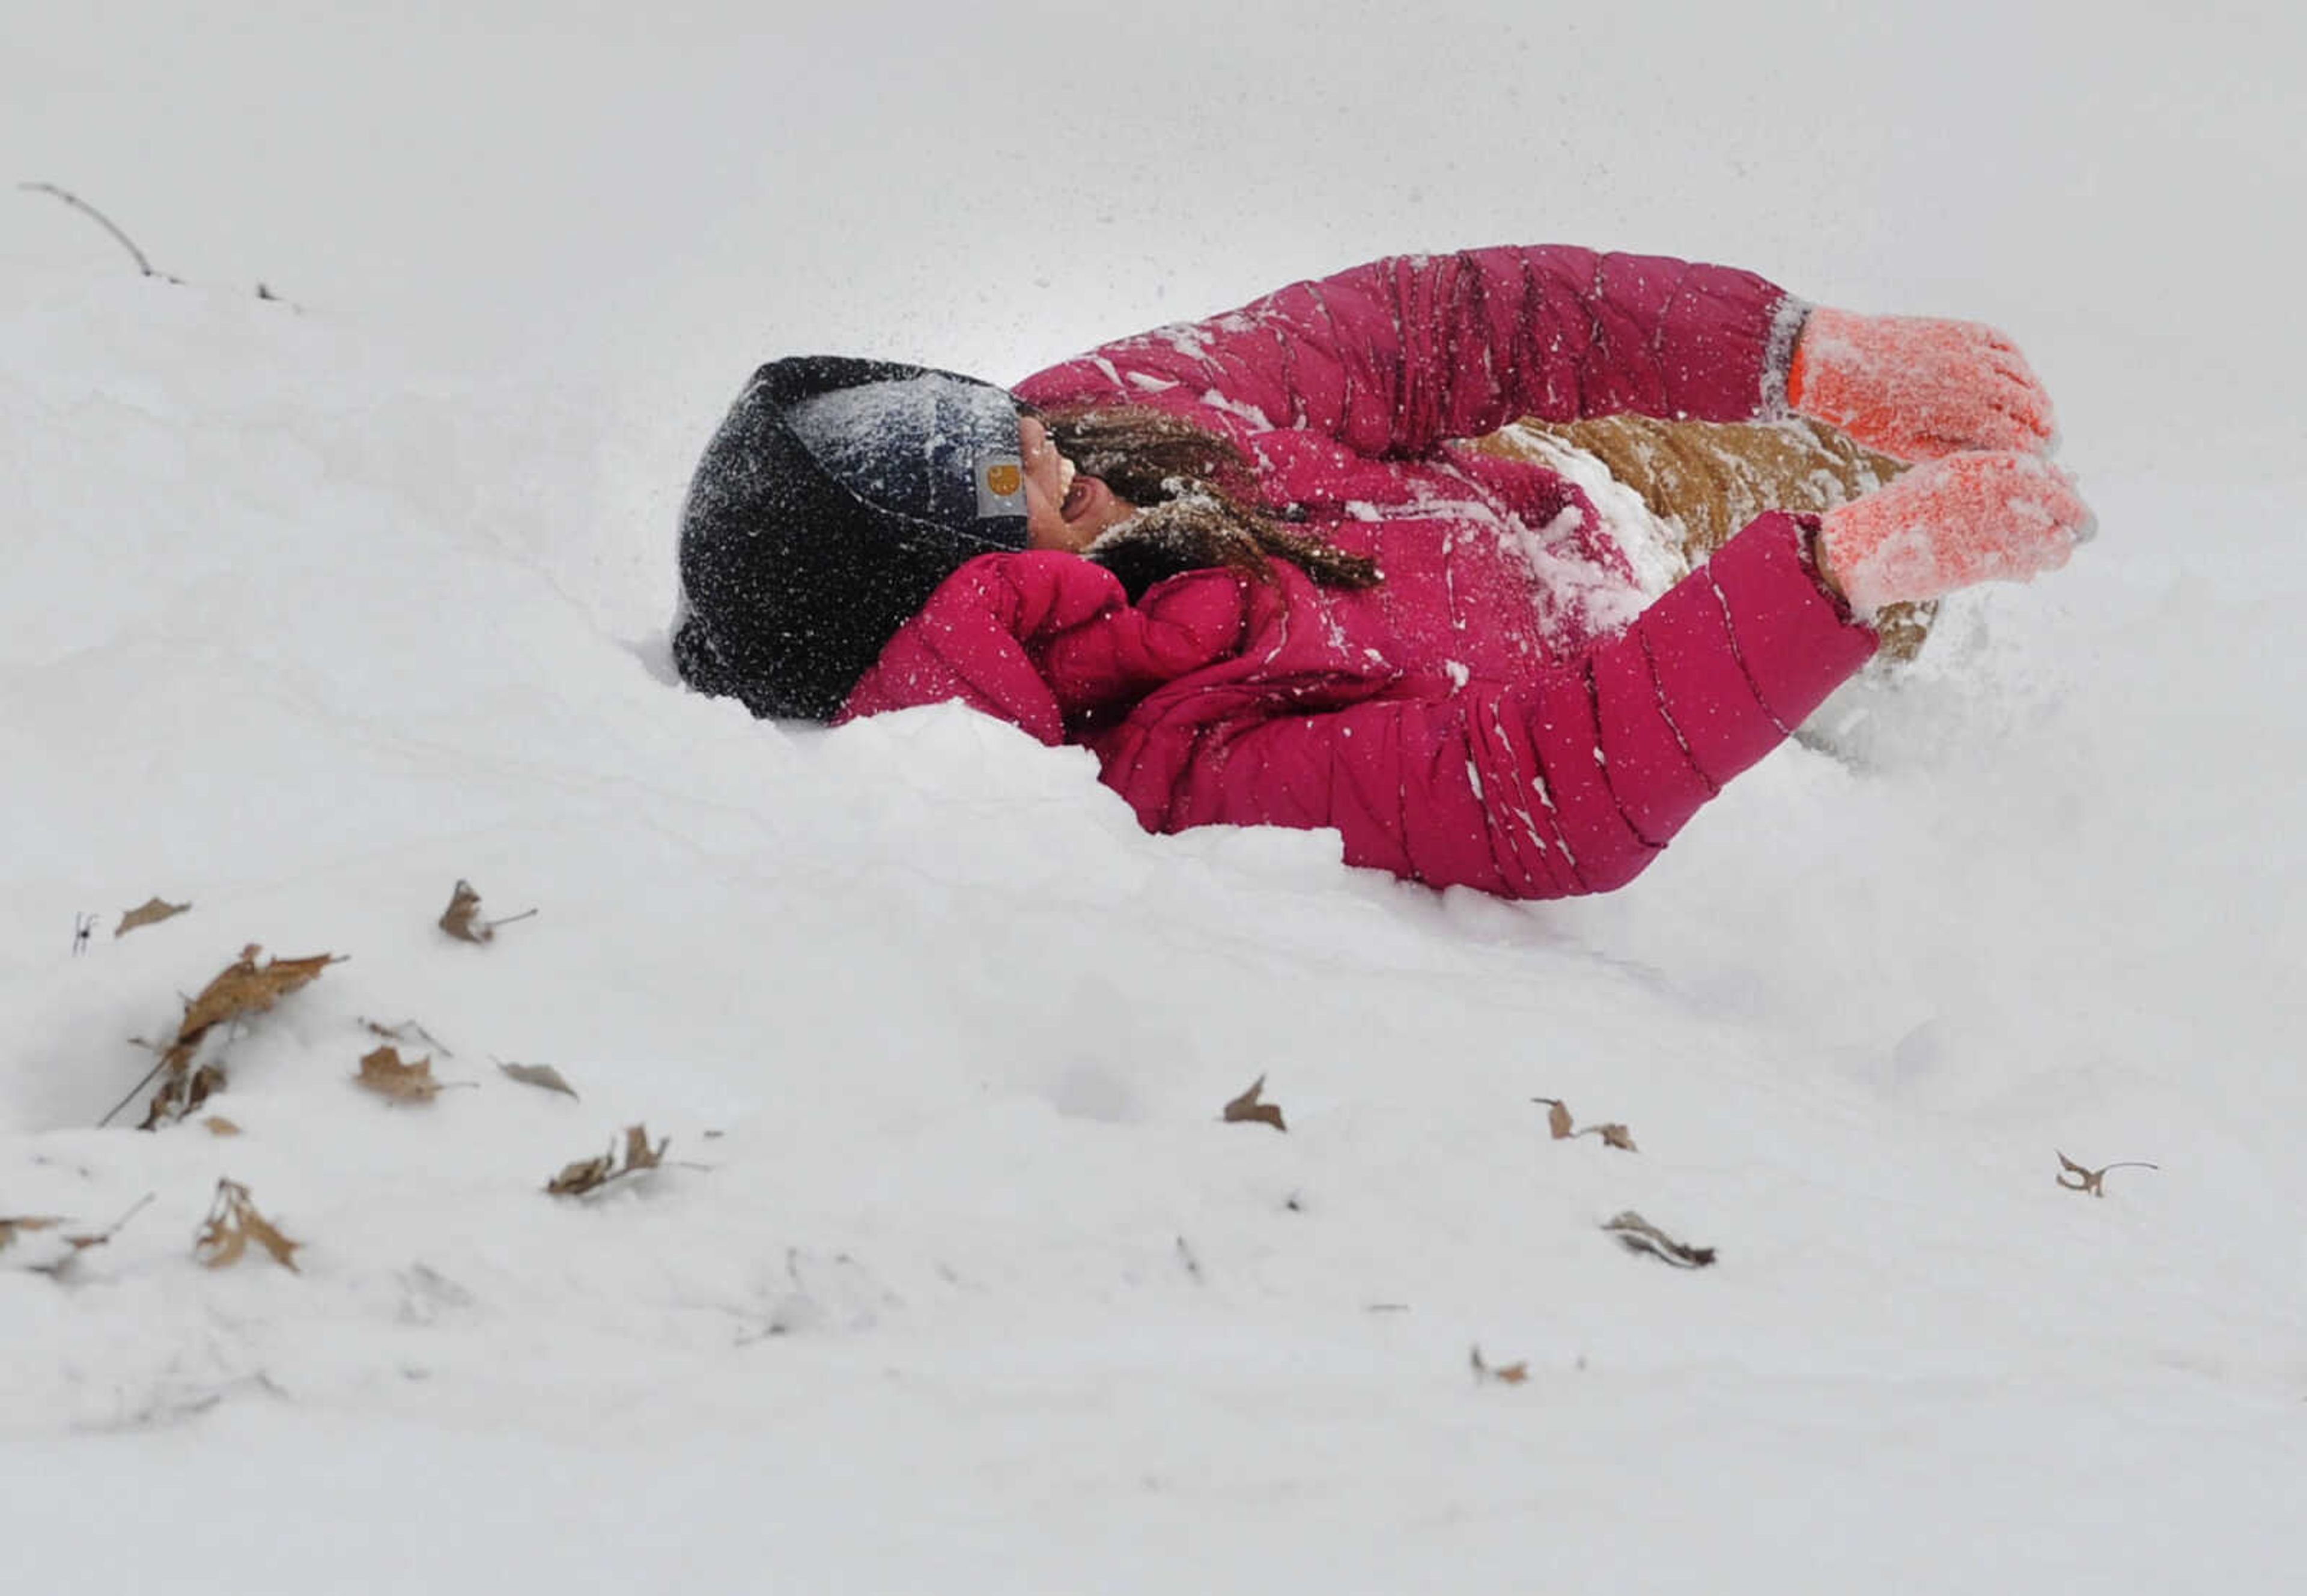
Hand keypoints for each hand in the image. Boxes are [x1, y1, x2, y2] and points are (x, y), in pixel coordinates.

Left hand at [1790, 307, 2056, 462]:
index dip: (2031, 454)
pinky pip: (2005, 346)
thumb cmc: (1865, 414)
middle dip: (2043, 427)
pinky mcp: (1963, 330)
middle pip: (2028, 406)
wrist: (1836, 361)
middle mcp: (1974, 377)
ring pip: (2022, 375)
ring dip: (2037, 396)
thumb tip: (1983, 460)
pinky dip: (2019, 363)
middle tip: (2050, 443)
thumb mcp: (1905, 447)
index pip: (2015, 438)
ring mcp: (1970, 349)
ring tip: (2041, 414)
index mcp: (1961, 412)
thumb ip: (1948, 452)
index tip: (2038, 465)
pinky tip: (2021, 378)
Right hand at [1816, 450, 2093, 611]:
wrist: (1864, 545)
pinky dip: (2030, 569)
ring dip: (2056, 549)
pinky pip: (2025, 567)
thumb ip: (1992, 477)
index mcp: (1983, 465)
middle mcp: (1992, 492)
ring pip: (2050, 541)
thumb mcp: (1946, 477)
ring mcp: (1989, 529)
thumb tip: (2054, 481)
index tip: (2071, 497)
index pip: (2047, 471)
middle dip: (2078, 519)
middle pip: (2061, 506)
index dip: (2064, 487)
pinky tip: (2023, 570)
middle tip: (2084, 530)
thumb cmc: (1905, 509)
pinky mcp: (1981, 564)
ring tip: (2050, 553)